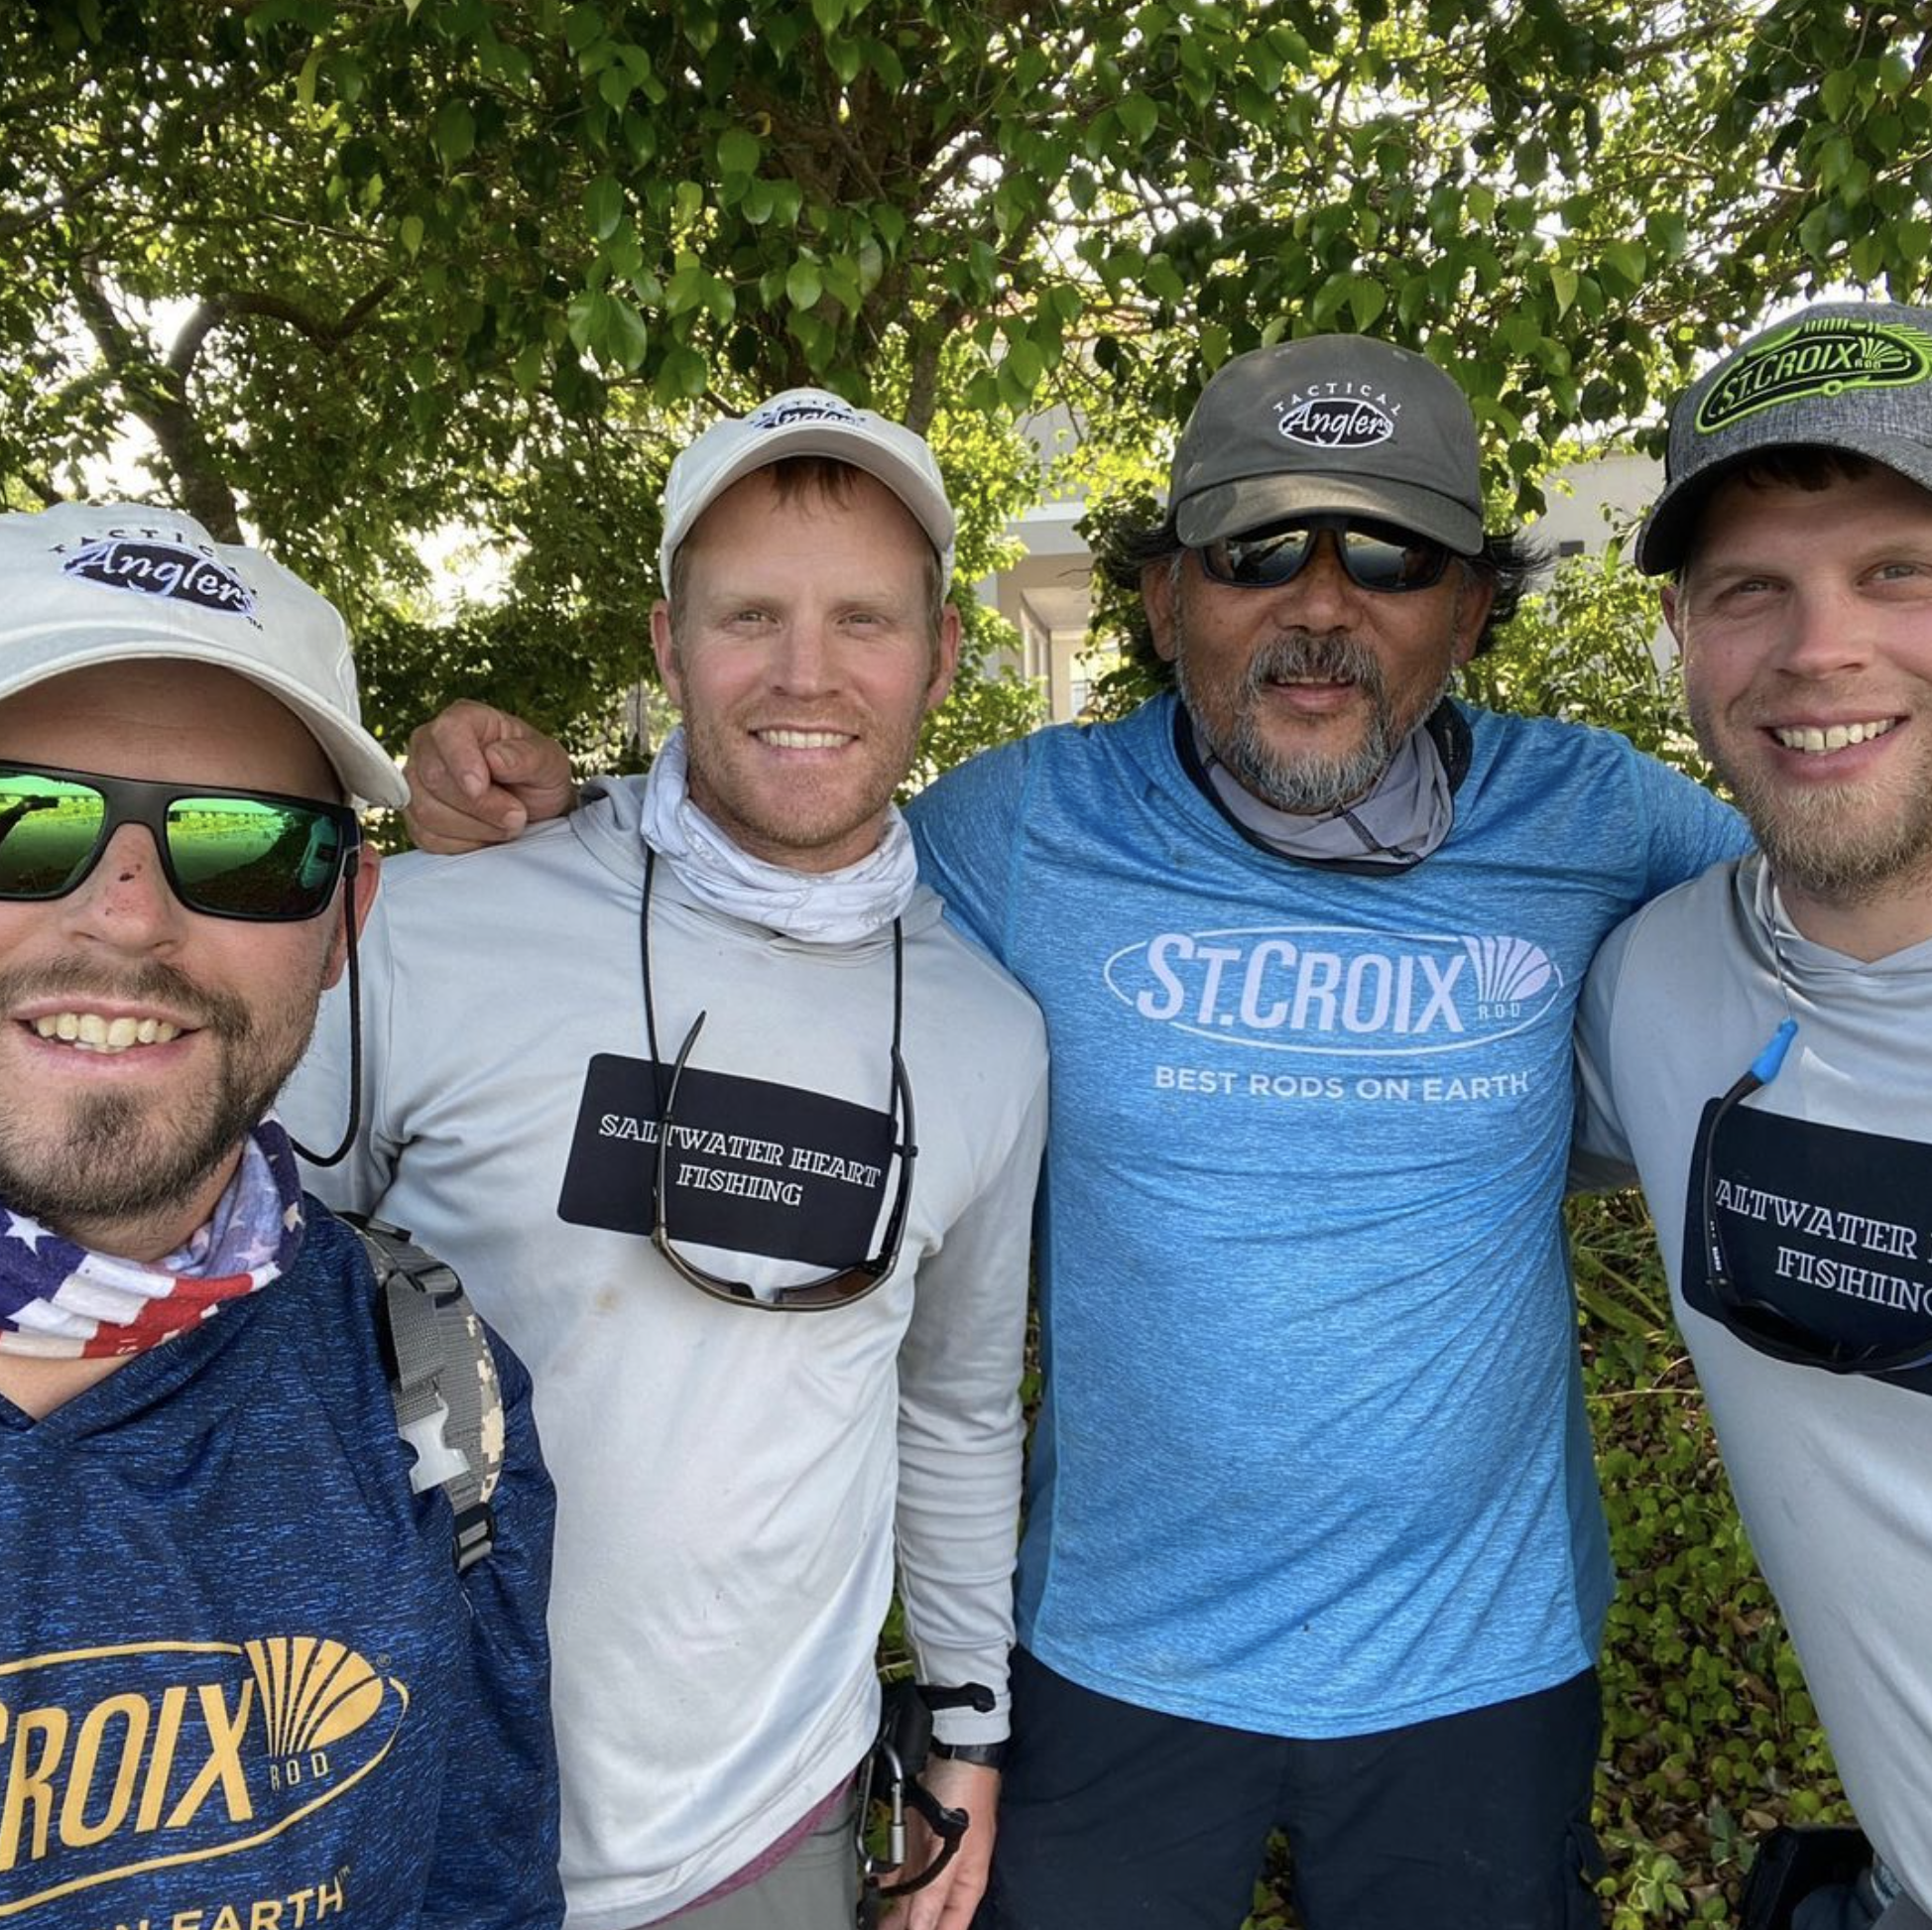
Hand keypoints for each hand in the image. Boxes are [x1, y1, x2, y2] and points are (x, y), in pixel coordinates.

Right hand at [401, 700, 577, 852]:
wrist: (534, 807)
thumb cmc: (538, 775)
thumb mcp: (550, 762)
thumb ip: (528, 757)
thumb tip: (495, 758)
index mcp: (465, 719)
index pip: (447, 732)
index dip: (462, 762)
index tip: (481, 787)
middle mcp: (431, 744)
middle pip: (433, 777)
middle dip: (480, 806)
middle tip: (517, 815)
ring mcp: (418, 780)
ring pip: (426, 810)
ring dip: (475, 827)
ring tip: (507, 824)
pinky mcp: (415, 815)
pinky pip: (426, 836)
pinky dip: (462, 843)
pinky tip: (485, 834)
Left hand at [877, 1758, 999, 1929]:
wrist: (953, 1749)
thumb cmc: (965, 1794)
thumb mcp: (949, 1852)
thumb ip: (932, 1895)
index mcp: (967, 1884)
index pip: (949, 1928)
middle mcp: (949, 1875)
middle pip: (925, 1915)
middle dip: (904, 1926)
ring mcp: (931, 1856)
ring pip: (909, 1895)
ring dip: (891, 1907)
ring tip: (870, 1919)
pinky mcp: (915, 1838)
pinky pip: (899, 1868)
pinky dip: (885, 1880)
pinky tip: (871, 1889)